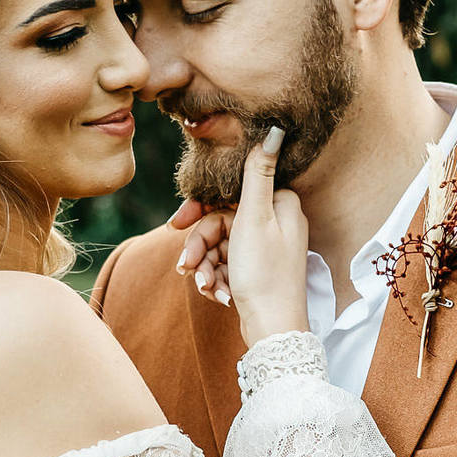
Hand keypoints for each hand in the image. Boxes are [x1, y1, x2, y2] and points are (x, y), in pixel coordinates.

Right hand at [172, 127, 309, 348]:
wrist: (273, 328)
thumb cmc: (265, 274)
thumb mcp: (255, 219)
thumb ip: (259, 173)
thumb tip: (278, 129)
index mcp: (279, 206)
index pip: (229, 195)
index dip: (201, 209)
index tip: (178, 223)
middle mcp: (275, 224)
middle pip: (220, 223)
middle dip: (200, 245)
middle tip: (185, 266)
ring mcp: (266, 250)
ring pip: (220, 247)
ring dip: (205, 266)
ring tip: (204, 287)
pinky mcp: (257, 271)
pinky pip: (226, 266)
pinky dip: (217, 279)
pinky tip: (217, 295)